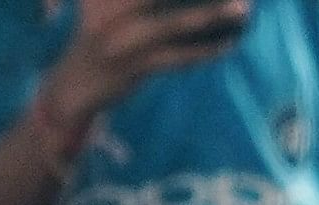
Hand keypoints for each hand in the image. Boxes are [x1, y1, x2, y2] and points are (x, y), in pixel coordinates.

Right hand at [48, 0, 251, 118]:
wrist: (74, 83)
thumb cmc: (99, 35)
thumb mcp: (105, 1)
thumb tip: (194, 0)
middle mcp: (113, 9)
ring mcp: (124, 39)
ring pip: (176, 24)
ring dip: (213, 16)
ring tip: (244, 9)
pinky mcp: (134, 67)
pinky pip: (177, 58)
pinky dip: (204, 51)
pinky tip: (227, 44)